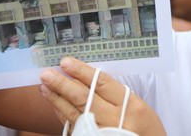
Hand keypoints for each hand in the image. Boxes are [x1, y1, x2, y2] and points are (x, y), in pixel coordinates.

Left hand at [39, 57, 165, 135]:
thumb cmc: (146, 129)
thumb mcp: (140, 108)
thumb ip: (117, 95)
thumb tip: (89, 78)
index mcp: (129, 105)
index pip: (101, 83)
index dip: (81, 71)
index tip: (66, 62)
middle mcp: (114, 119)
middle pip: (84, 97)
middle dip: (63, 84)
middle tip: (47, 73)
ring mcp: (101, 133)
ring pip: (75, 113)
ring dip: (57, 99)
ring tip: (44, 87)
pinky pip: (73, 127)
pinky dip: (62, 115)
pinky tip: (55, 104)